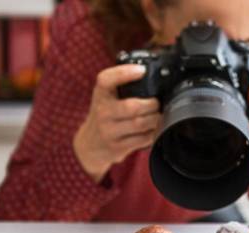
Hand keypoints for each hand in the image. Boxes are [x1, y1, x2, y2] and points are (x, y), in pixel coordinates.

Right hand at [73, 64, 160, 181]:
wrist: (90, 144)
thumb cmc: (105, 115)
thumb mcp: (106, 97)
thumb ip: (123, 85)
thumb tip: (150, 73)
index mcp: (101, 94)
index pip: (107, 80)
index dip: (124, 73)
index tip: (142, 71)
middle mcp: (102, 112)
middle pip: (132, 106)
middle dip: (152, 104)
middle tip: (157, 103)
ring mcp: (109, 131)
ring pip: (139, 123)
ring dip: (155, 119)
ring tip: (158, 115)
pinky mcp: (117, 147)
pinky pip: (142, 139)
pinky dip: (153, 133)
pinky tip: (153, 129)